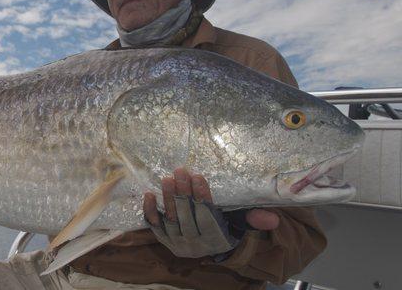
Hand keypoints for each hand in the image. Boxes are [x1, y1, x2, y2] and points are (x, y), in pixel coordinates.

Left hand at [143, 167, 279, 257]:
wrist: (208, 249)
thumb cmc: (226, 228)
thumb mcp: (241, 224)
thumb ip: (255, 220)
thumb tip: (272, 218)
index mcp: (215, 238)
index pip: (207, 215)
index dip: (202, 196)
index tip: (199, 176)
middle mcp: (195, 243)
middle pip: (187, 215)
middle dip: (184, 192)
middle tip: (181, 170)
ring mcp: (177, 242)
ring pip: (170, 219)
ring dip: (168, 198)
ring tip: (167, 178)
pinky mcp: (164, 240)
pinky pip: (154, 226)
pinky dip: (149, 211)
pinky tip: (148, 194)